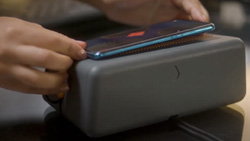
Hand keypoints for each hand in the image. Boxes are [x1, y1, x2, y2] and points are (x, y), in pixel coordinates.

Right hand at [0, 17, 86, 93]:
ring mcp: (9, 69)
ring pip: (39, 79)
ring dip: (58, 80)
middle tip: (70, 63)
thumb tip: (78, 45)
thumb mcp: (25, 27)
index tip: (82, 53)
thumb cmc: (3, 33)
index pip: (53, 41)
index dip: (71, 48)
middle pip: (48, 60)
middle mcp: (13, 51)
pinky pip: (31, 90)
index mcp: (19, 33)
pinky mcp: (8, 83)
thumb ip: (52, 36)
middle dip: (65, 63)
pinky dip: (48, 90)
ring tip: (65, 77)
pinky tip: (58, 87)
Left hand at [84, 0, 208, 25]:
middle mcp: (170, 0)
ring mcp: (165, 10)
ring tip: (197, 34)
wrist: (111, 1)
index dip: (195, 8)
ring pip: (183, 17)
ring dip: (191, 25)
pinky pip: (172, 26)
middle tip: (204, 27)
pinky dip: (179, 30)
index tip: (201, 18)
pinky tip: (183, 36)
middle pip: (189, 8)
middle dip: (197, 17)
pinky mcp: (158, 20)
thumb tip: (178, 0)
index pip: (187, 0)